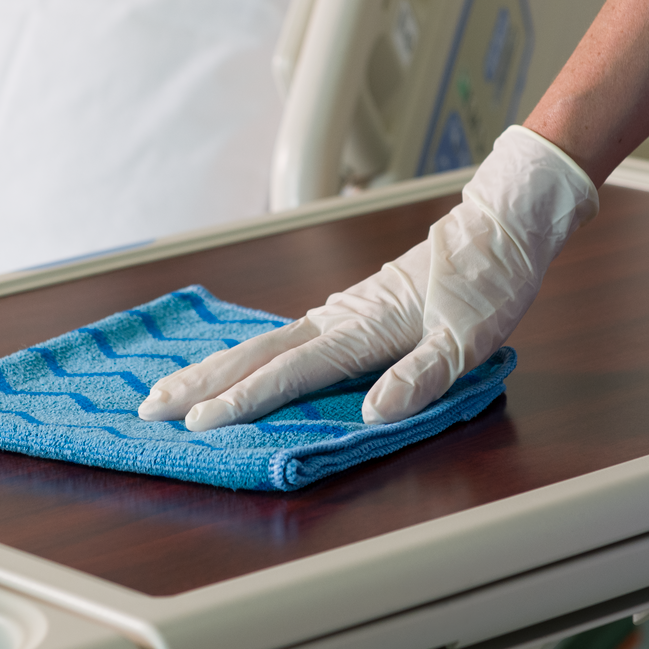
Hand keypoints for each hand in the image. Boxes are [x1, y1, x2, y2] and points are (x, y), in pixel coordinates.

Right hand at [137, 126, 597, 430]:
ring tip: (170, 389)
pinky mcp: (347, 310)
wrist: (499, 225)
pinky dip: (246, 355)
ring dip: (213, 367)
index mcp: (362, 328)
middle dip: (200, 382)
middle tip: (149, 406)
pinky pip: (283, 338)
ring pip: (262, 342)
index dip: (243, 400)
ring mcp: (338, 310)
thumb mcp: (469, 337)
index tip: (197, 422)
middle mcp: (338, 317)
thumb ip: (422, 376)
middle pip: (255, 352)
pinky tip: (235, 365)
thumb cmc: (486, 281)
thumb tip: (374, 413)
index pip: (290, 371)